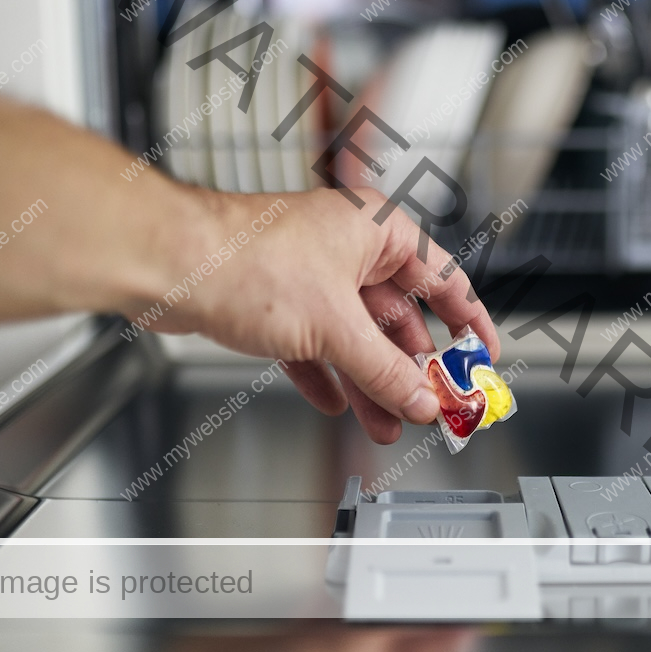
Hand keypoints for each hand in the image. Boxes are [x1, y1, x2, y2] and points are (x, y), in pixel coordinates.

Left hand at [152, 186, 499, 443]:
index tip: (482, 356)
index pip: (444, 277)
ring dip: (373, 380)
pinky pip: (318, 345)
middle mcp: (347, 246)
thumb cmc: (244, 259)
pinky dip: (330, 375)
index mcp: (376, 229)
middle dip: (412, 366)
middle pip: (399, 315)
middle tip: (432, 404)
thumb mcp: (335, 326)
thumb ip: (385, 370)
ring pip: (357, 335)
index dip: (469, 321)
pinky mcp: (277, 301)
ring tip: (388, 422)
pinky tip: (338, 404)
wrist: (168, 263)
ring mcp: (311, 274)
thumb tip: (420, 398)